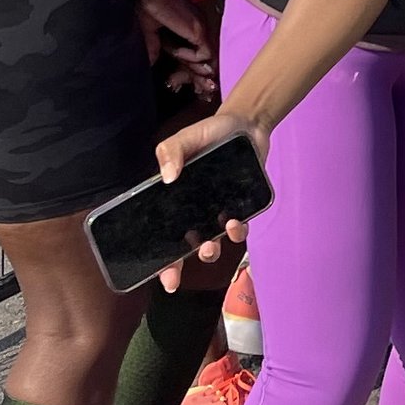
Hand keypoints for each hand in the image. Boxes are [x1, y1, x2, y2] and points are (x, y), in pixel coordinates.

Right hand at [130, 0, 215, 96]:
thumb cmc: (150, 6)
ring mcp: (201, 31)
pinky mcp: (199, 30)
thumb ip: (153, 48)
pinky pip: (202, 53)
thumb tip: (151, 63)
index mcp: (188, 31)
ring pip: (208, 60)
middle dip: (203, 80)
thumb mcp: (150, 32)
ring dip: (198, 74)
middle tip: (204, 95)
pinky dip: (190, 58)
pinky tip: (176, 53)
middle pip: (206, 61)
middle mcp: (198, 32)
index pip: (196, 57)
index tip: (193, 89)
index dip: (194, 74)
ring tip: (199, 88)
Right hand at [154, 104, 271, 275]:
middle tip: (174, 279)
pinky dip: (236, 232)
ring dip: (208, 252)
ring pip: (210, 242)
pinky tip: (234, 224)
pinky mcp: (239, 208)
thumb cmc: (210, 132)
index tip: (157, 275)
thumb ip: (171, 151)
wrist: (247, 125)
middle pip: (181, 247)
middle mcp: (193, 211)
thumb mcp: (186, 137)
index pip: (159, 233)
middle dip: (175, 268)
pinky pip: (237, 229)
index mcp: (174, 199)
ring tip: (209, 246)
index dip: (157, 258)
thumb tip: (167, 177)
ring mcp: (216, 212)